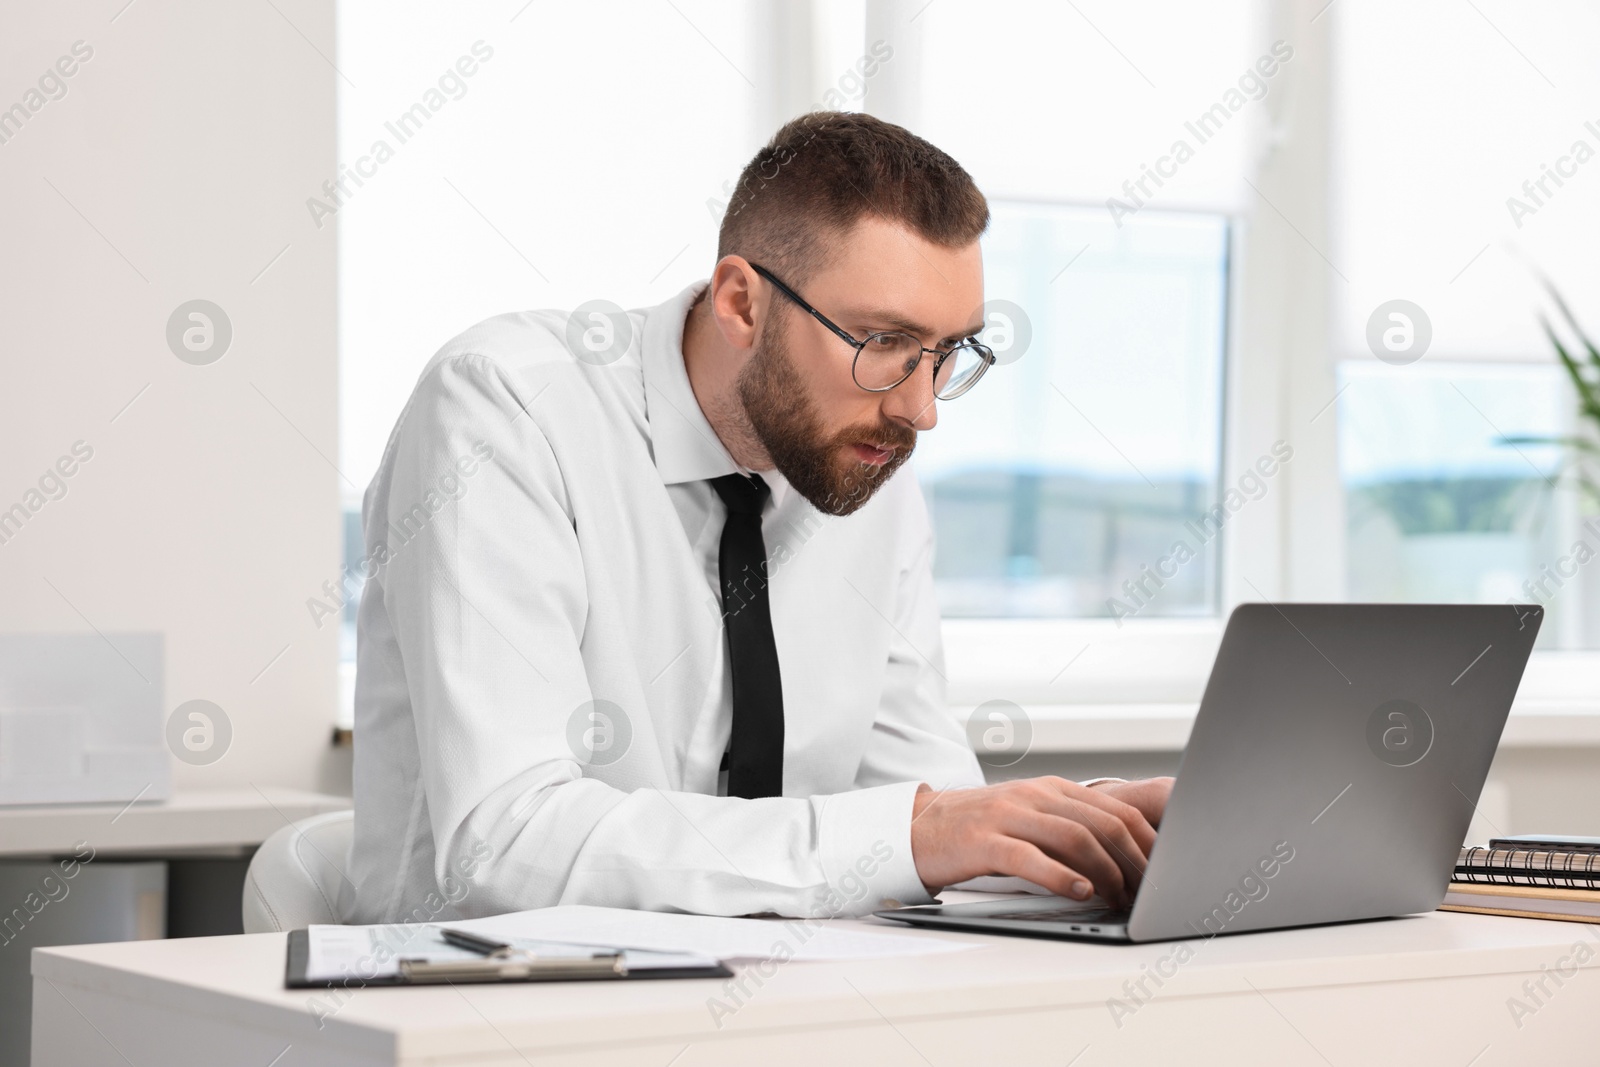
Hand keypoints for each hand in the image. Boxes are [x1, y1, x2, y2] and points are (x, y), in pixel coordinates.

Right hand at [909, 776, 1172, 906]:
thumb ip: (1070, 831)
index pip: (1116, 809)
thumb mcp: (1030, 820)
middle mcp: (1034, 795)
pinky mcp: (984, 840)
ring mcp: (1008, 815)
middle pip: (1103, 822)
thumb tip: (1124, 864)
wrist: (919, 827)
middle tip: (1150, 891)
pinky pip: (1030, 857)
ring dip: (1106, 871)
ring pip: (1074, 837)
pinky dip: (1060, 876)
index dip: (1148, 841)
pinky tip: (1079, 892)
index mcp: (1052, 789)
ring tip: (1120, 898)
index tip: (1168, 870)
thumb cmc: (981, 831)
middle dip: (1136, 860)